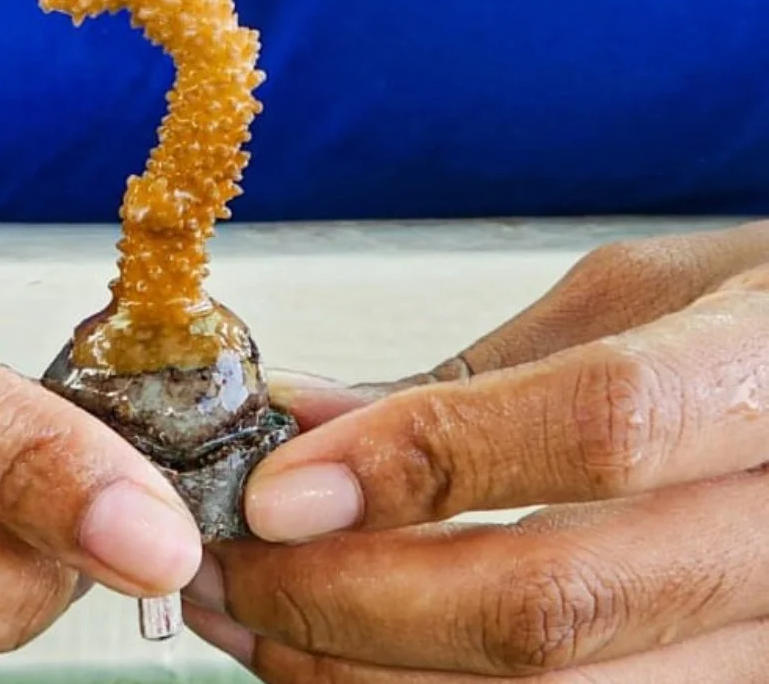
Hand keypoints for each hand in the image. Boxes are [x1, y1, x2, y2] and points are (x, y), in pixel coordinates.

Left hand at [184, 222, 768, 680]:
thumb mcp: (633, 296)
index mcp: (764, 377)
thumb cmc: (749, 317)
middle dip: (350, 601)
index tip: (277, 483)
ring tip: (249, 615)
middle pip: (553, 610)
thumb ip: (478, 376)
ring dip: (360, 674)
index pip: (599, 428)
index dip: (425, 460)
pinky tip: (338, 662)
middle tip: (226, 559)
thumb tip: (305, 421)